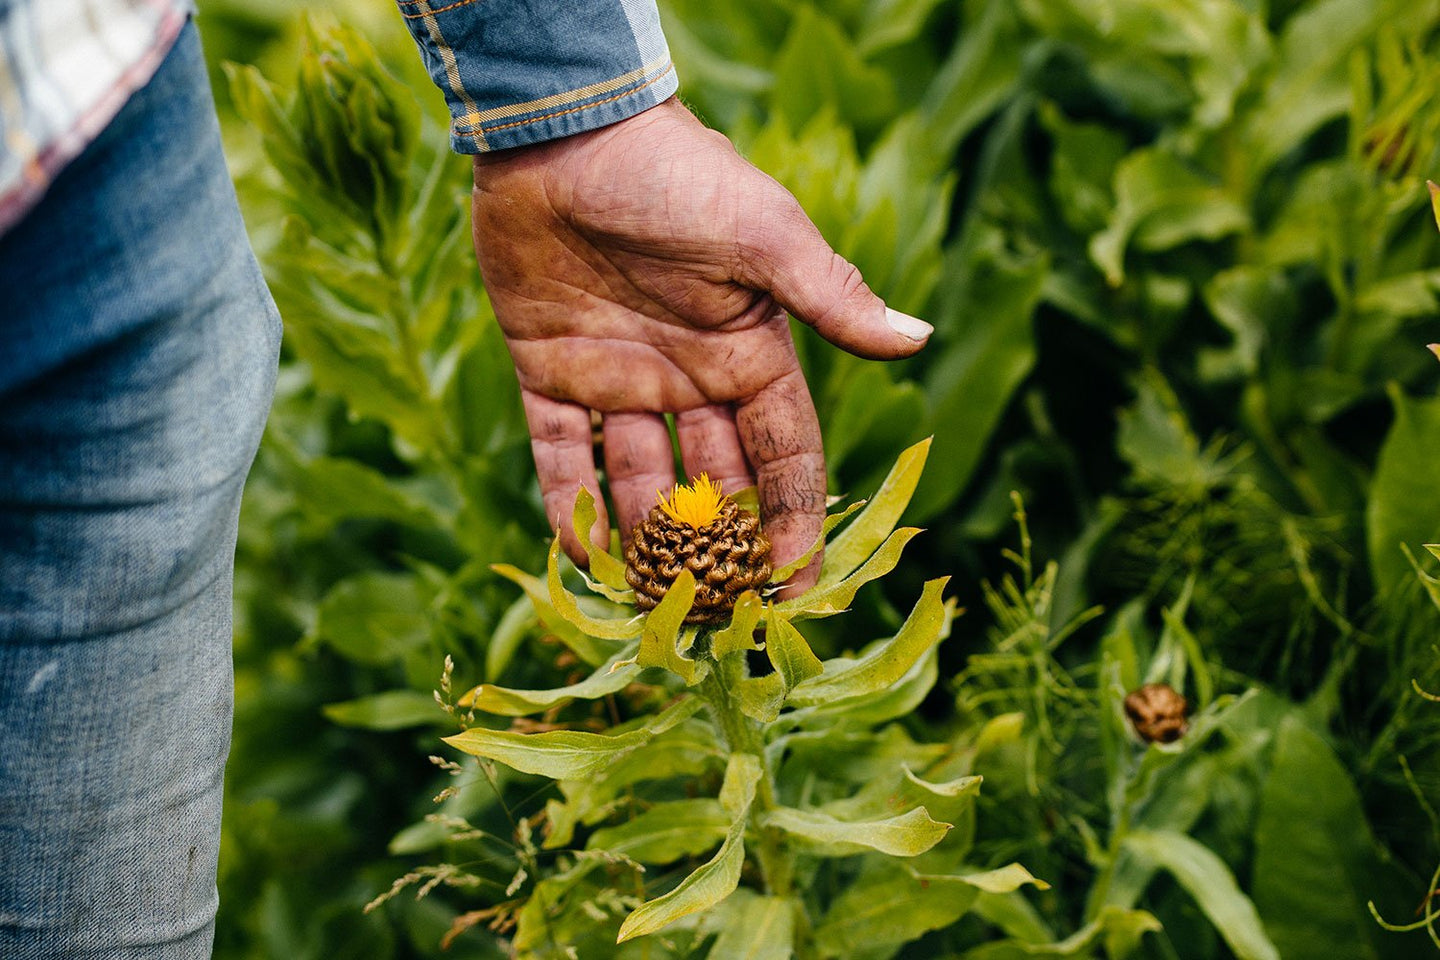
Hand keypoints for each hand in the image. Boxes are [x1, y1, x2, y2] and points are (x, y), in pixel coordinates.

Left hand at [470, 97, 930, 594]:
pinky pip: (559, 453)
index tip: (800, 589)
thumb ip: (830, 297)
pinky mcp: (548, 371)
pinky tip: (579, 556)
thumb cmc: (675, 177)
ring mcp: (619, 379)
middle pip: (715, 484)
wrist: (564, 132)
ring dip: (646, 543)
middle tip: (720, 620)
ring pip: (638, 482)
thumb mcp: (763, 237)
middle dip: (721, 552)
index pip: (785, 456)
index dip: (796, 520)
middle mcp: (690, 379)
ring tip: (651, 608)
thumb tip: (919, 340)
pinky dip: (568, 502)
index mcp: (749, 354)